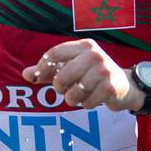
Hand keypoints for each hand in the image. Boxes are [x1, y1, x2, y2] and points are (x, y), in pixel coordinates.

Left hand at [22, 39, 143, 111]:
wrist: (124, 86)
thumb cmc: (93, 76)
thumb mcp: (73, 68)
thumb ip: (50, 70)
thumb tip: (25, 74)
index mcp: (83, 46)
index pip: (55, 53)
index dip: (42, 67)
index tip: (36, 78)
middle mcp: (94, 54)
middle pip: (62, 76)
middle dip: (59, 88)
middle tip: (65, 89)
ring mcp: (103, 70)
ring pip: (73, 93)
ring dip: (73, 99)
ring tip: (81, 94)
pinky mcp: (110, 86)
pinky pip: (87, 102)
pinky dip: (86, 105)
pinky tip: (93, 98)